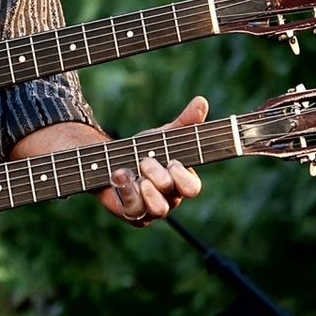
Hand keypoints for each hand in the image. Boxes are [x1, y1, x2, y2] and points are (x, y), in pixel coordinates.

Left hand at [100, 95, 207, 226]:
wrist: (113, 161)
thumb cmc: (145, 150)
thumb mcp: (164, 135)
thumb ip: (185, 122)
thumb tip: (202, 101)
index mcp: (181, 182)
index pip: (193, 188)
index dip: (183, 176)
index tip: (171, 161)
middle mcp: (170, 199)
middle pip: (174, 195)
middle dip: (159, 176)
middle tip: (145, 161)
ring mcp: (152, 210)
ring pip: (159, 209)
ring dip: (147, 189)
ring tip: (136, 172)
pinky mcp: (133, 213)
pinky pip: (134, 210)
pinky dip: (126, 190)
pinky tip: (119, 174)